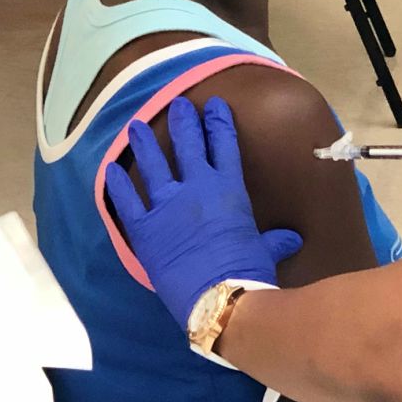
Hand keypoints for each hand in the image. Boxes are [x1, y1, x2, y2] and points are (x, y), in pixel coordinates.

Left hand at [105, 97, 302, 328]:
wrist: (220, 297)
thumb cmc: (249, 271)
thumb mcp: (265, 250)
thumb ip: (274, 240)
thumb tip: (293, 240)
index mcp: (229, 188)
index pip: (225, 145)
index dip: (219, 122)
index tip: (214, 105)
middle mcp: (197, 187)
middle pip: (188, 145)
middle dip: (184, 122)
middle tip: (177, 104)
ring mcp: (167, 205)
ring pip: (153, 164)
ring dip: (144, 142)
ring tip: (134, 124)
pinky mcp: (143, 228)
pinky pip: (126, 200)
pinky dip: (117, 184)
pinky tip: (109, 169)